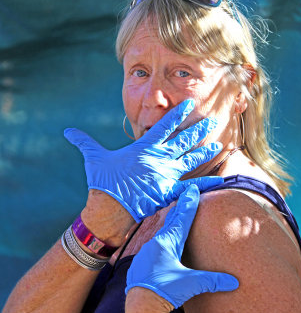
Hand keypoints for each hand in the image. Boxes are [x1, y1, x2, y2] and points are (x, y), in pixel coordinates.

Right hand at [64, 99, 222, 222]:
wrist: (109, 209)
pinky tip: (221, 179)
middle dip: (199, 129)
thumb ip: (84, 142)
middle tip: (213, 120)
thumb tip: (68, 132)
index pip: (165, 125)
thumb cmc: (102, 182)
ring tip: (217, 142)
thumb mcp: (93, 158)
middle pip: (183, 140)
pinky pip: (191, 187)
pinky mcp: (168, 192)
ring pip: (190, 160)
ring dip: (204, 150)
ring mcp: (165, 175)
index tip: (190, 103)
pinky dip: (206, 183)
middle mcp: (159, 158)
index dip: (179, 112)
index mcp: (144, 147)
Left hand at [125, 185, 238, 308]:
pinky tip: (163, 244)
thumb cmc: (165, 292)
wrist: (139, 306)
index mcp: (168, 242)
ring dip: (170, 224)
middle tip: (187, 194)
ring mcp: (146, 252)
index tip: (192, 188)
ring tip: (177, 216)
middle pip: (171, 220)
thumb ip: (213, 280)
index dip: (189, 203)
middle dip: (181, 208)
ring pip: (161, 232)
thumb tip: (235, 282)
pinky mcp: (141, 262)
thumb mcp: (191, 284)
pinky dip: (162, 239)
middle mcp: (156, 243)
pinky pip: (153, 245)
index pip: (183, 217)